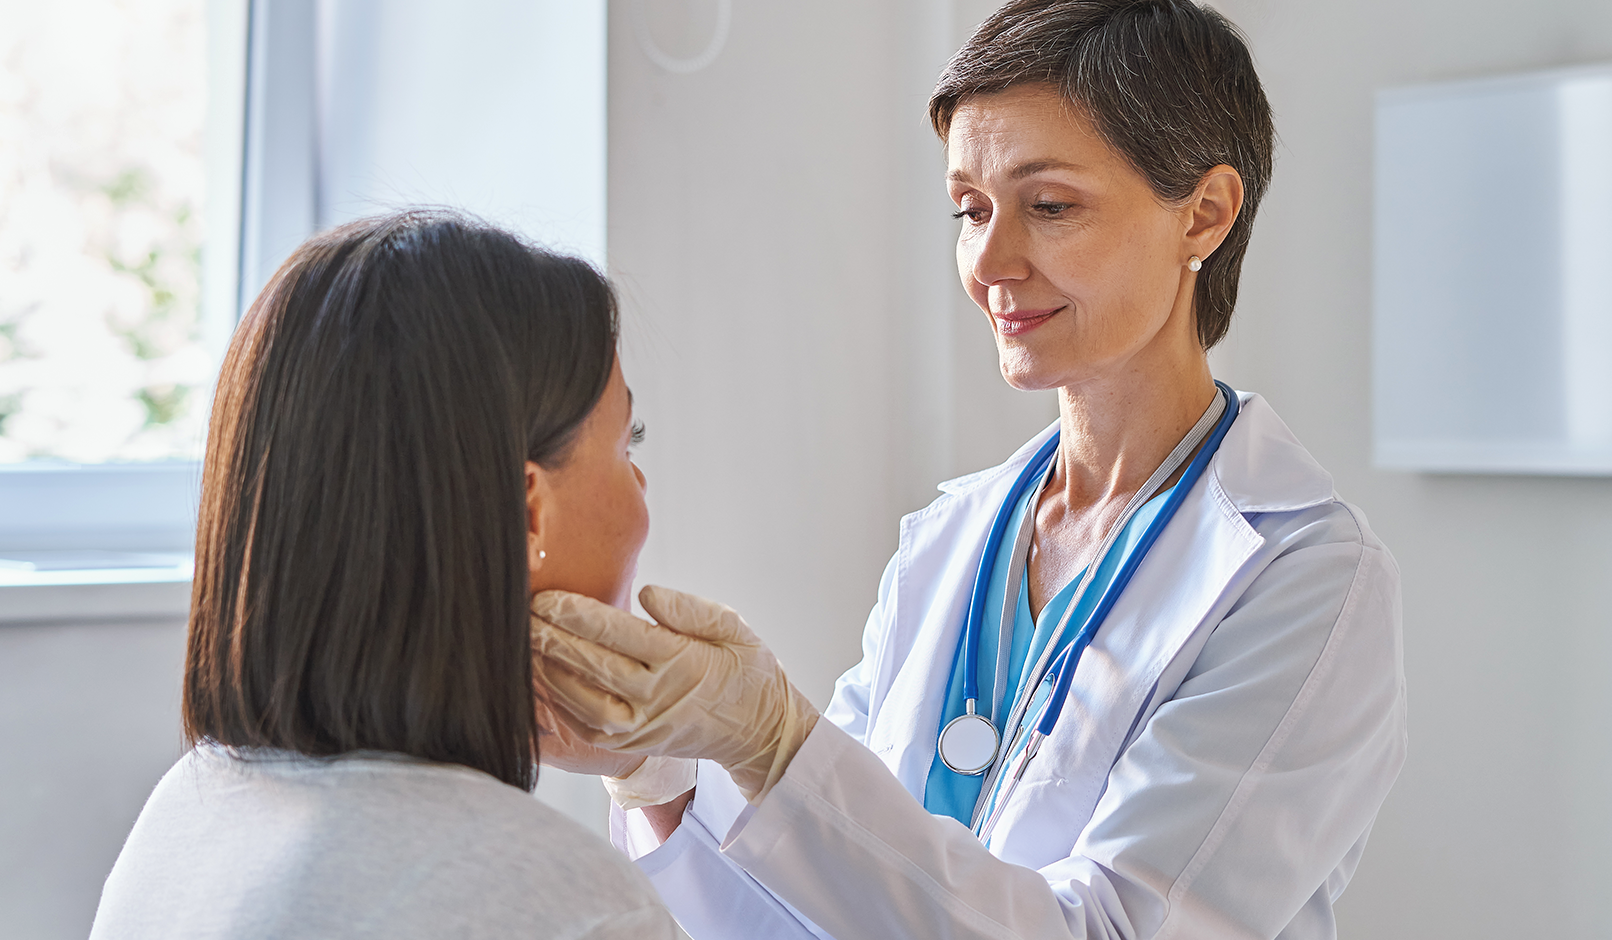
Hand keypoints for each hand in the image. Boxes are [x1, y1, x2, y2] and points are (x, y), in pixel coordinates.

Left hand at [531, 585, 817, 801]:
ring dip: (548, 671)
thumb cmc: (746, 671)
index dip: (577, 614)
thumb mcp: (735, 628)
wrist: (760, 732)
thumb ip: (692, 609)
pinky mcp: (633, 746)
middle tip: (520, 614)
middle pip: (592, 664)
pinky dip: (559, 703)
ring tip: (523, 645)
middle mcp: (657, 697)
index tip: (547, 596)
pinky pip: (586, 726)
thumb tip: (646, 593)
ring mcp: (642, 727)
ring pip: (582, 700)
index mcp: (682, 661)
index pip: (618, 633)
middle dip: (551, 637)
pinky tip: (542, 679)